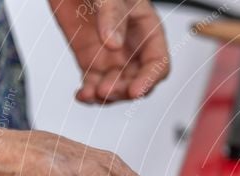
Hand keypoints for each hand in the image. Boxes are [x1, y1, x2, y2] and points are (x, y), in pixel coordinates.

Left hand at [49, 0, 169, 102]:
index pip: (157, 64)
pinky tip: (82, 95)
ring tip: (90, 93)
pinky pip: (93, 84)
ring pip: (117, 87)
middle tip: (106, 90)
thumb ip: (111, 16)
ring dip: (105, 95)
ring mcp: (113, 58)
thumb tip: (113, 44)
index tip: (135, 91)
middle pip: (138, 81)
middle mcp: (133, 50)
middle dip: (124, 90)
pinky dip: (88, 94)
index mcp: (148, 33)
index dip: (149, 79)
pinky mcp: (91, 62)